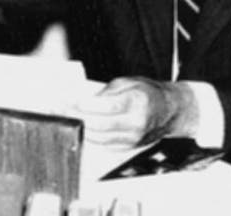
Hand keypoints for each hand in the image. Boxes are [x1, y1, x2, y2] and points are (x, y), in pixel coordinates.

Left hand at [74, 77, 192, 147]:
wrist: (170, 111)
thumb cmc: (149, 93)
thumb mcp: (128, 82)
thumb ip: (106, 91)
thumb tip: (86, 100)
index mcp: (137, 102)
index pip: (106, 106)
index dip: (84, 105)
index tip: (68, 100)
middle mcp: (136, 123)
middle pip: (99, 124)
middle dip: (77, 116)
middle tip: (60, 109)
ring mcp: (133, 138)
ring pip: (99, 137)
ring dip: (80, 128)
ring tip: (66, 118)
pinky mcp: (130, 147)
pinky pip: (104, 145)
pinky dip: (90, 136)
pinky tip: (80, 127)